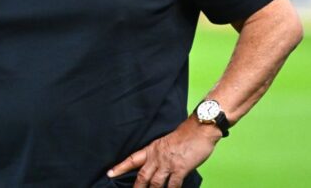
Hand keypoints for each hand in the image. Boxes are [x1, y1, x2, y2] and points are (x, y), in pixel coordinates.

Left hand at [107, 117, 221, 187]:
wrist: (200, 128)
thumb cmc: (186, 134)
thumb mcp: (166, 142)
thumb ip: (160, 153)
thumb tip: (159, 165)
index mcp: (153, 149)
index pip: (133, 159)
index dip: (121, 167)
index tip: (110, 173)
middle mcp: (157, 157)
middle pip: (142, 176)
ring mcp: (168, 164)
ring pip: (155, 184)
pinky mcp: (180, 168)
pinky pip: (173, 185)